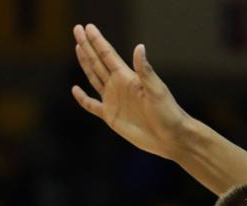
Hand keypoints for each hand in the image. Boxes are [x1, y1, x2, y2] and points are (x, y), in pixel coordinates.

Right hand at [71, 23, 190, 159]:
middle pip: (98, 62)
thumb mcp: (157, 90)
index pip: (108, 55)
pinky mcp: (111, 116)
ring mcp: (114, 100)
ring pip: (94, 78)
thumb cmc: (168, 113)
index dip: (97, 41)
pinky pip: (92, 106)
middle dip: (87, 46)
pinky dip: (83, 98)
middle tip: (77, 29)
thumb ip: (145, 70)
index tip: (87, 27)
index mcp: (128, 77)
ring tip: (79, 47)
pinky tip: (75, 89)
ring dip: (86, 63)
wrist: (171, 137)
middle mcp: (119, 85)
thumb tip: (139, 47)